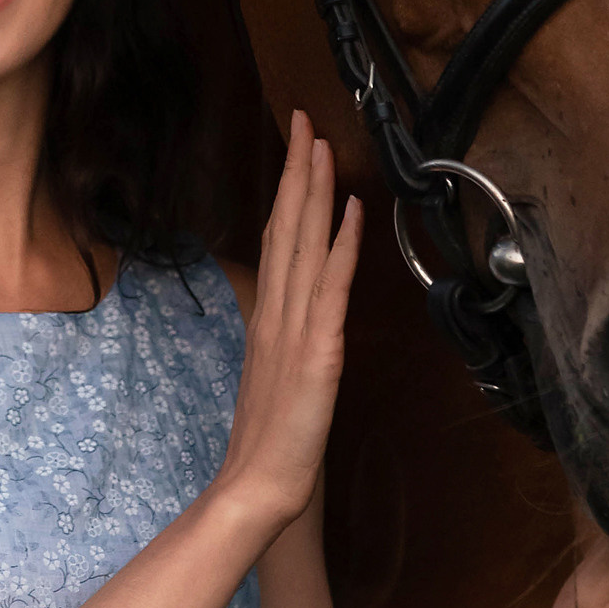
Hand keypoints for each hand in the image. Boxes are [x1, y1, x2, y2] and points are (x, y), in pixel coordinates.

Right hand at [217, 111, 360, 533]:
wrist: (257, 488)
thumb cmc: (269, 442)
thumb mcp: (274, 376)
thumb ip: (280, 338)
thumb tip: (288, 310)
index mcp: (269, 316)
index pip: (278, 238)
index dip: (288, 189)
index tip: (295, 146)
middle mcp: (278, 312)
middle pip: (287, 227)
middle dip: (297, 170)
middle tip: (302, 119)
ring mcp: (295, 328)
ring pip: (305, 245)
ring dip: (314, 192)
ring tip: (320, 145)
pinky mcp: (317, 351)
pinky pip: (332, 288)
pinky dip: (342, 245)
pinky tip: (351, 212)